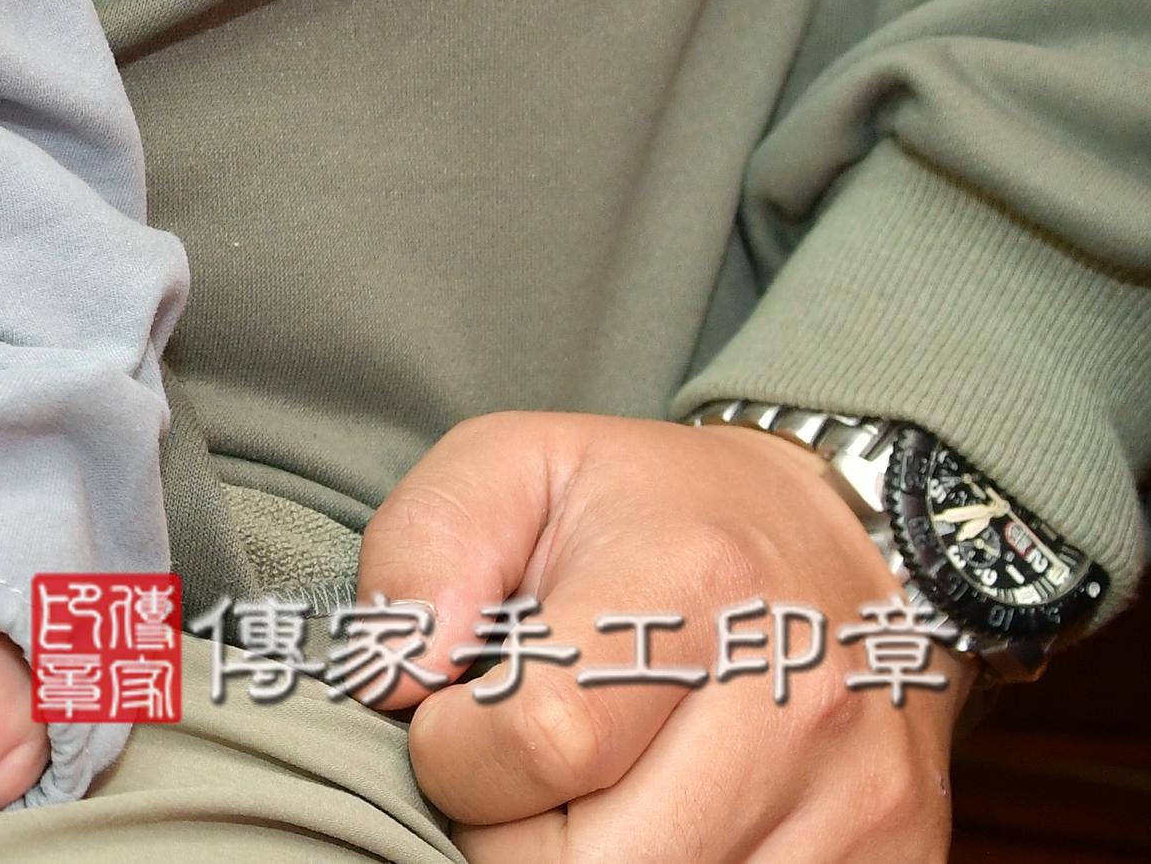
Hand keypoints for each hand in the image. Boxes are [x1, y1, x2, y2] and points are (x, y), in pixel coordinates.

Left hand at [357, 412, 961, 863]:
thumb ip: (422, 550)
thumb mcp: (513, 466)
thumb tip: (400, 677)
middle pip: (594, 861)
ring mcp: (855, 799)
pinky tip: (644, 824)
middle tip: (504, 778)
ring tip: (574, 800)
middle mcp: (795, 700)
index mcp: (695, 584)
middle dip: (506, 836)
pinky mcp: (890, 861)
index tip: (450, 720)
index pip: (540, 739)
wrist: (839, 541)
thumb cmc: (650, 510)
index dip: (456, 753)